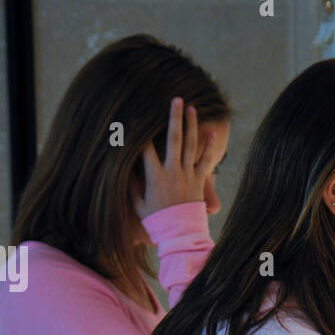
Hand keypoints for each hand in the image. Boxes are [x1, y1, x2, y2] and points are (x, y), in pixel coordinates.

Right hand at [134, 97, 210, 219]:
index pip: (146, 148)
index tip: (137, 115)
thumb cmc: (156, 221)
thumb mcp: (138, 205)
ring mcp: (187, 175)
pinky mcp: (199, 181)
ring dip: (191, 125)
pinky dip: (209, 147)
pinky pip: (206, 161)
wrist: (180, 234)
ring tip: (192, 108)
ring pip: (190, 145)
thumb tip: (123, 169)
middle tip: (175, 99)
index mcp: (154, 177)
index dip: (140, 131)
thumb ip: (131, 186)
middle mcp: (172, 172)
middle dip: (174, 118)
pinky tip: (212, 133)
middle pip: (173, 139)